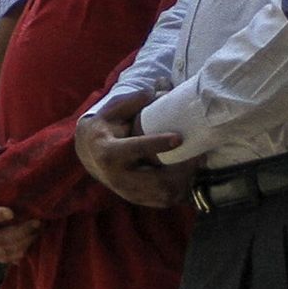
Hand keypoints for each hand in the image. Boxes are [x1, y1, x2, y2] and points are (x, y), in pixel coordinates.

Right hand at [74, 97, 197, 208]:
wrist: (89, 153)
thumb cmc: (105, 126)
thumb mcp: (112, 110)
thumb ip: (134, 101)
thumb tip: (159, 87)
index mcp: (108, 151)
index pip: (135, 149)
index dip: (157, 144)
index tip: (178, 137)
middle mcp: (117, 176)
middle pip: (155, 180)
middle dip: (181, 170)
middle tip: (198, 155)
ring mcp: (127, 192)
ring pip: (162, 195)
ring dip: (184, 181)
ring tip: (197, 164)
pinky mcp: (136, 199)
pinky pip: (163, 201)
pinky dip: (180, 190)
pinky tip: (190, 175)